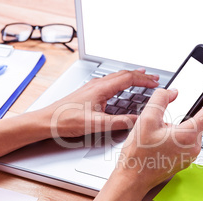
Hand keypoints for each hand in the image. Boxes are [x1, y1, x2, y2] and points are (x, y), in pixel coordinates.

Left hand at [39, 69, 159, 137]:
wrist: (46, 121)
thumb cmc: (66, 120)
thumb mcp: (97, 124)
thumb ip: (120, 122)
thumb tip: (138, 120)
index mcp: (101, 88)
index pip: (128, 79)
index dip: (144, 80)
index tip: (155, 83)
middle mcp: (97, 84)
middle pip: (124, 74)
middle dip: (141, 75)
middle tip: (154, 78)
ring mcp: (92, 87)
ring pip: (116, 76)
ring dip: (131, 76)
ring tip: (142, 77)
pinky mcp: (89, 92)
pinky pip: (110, 81)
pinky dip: (121, 81)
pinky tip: (121, 86)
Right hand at [115, 86, 202, 192]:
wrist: (132, 179)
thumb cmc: (138, 156)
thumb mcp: (146, 119)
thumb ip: (161, 99)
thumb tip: (172, 92)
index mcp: (188, 136)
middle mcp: (193, 147)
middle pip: (198, 121)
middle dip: (183, 114)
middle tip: (164, 118)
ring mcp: (190, 155)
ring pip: (190, 132)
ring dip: (178, 126)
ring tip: (158, 133)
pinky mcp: (185, 160)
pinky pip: (185, 142)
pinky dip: (176, 137)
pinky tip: (159, 141)